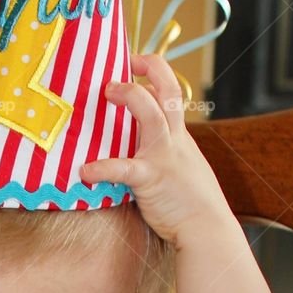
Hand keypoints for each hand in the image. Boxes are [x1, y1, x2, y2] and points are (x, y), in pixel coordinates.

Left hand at [80, 55, 237, 249]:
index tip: (133, 62)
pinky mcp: (151, 179)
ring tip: (107, 91)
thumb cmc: (189, 200)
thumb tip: (133, 138)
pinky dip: (103, 168)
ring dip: (130, 97)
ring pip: (153, 116)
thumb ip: (161, 148)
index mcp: (178, 135)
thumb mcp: (180, 165)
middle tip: (125, 64)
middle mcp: (173, 139)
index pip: (170, 92)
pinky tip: (85, 171)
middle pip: (169, 92)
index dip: (154, 72)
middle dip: (150, 69)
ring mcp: (164, 157)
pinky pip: (125, 169)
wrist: (208, 230)